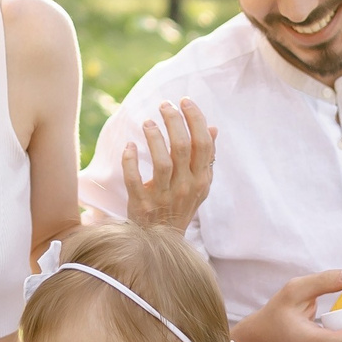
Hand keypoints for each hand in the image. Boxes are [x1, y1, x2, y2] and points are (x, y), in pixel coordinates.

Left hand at [119, 99, 215, 231]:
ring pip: (161, 162)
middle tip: (164, 105)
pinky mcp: (142, 204)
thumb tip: (212, 129)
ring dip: (153, 138)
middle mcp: (186, 188)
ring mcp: (164, 197)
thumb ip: (205, 158)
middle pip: (182, 148)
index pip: (203, 144)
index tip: (185, 101)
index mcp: (201, 180)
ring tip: (148, 122)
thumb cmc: (180, 205)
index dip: (195, 119)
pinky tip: (129, 146)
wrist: (162, 239)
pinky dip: (130, 161)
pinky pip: (134, 179)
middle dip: (173, 121)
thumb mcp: (199, 184)